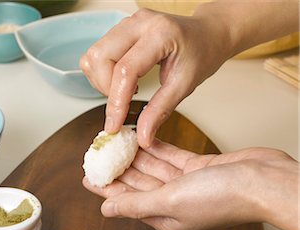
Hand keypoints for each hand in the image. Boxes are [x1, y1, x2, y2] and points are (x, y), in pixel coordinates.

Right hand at [80, 8, 229, 147]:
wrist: (207, 33)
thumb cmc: (201, 53)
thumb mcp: (184, 85)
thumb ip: (160, 111)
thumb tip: (142, 136)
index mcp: (160, 34)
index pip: (126, 70)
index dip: (116, 102)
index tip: (114, 125)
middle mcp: (139, 23)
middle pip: (99, 57)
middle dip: (105, 88)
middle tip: (123, 102)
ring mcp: (127, 23)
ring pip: (93, 55)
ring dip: (101, 80)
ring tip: (125, 89)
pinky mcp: (121, 28)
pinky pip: (97, 53)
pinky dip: (103, 72)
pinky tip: (123, 79)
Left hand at [83, 140, 298, 229]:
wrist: (263, 181)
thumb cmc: (223, 197)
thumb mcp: (170, 201)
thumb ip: (137, 204)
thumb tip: (106, 210)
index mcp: (165, 218)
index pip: (126, 201)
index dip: (106, 188)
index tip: (88, 175)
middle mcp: (174, 203)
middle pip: (137, 184)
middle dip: (118, 168)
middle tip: (99, 153)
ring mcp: (187, 185)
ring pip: (153, 168)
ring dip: (135, 155)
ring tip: (115, 141)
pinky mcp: (199, 168)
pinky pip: (170, 156)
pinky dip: (156, 147)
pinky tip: (141, 137)